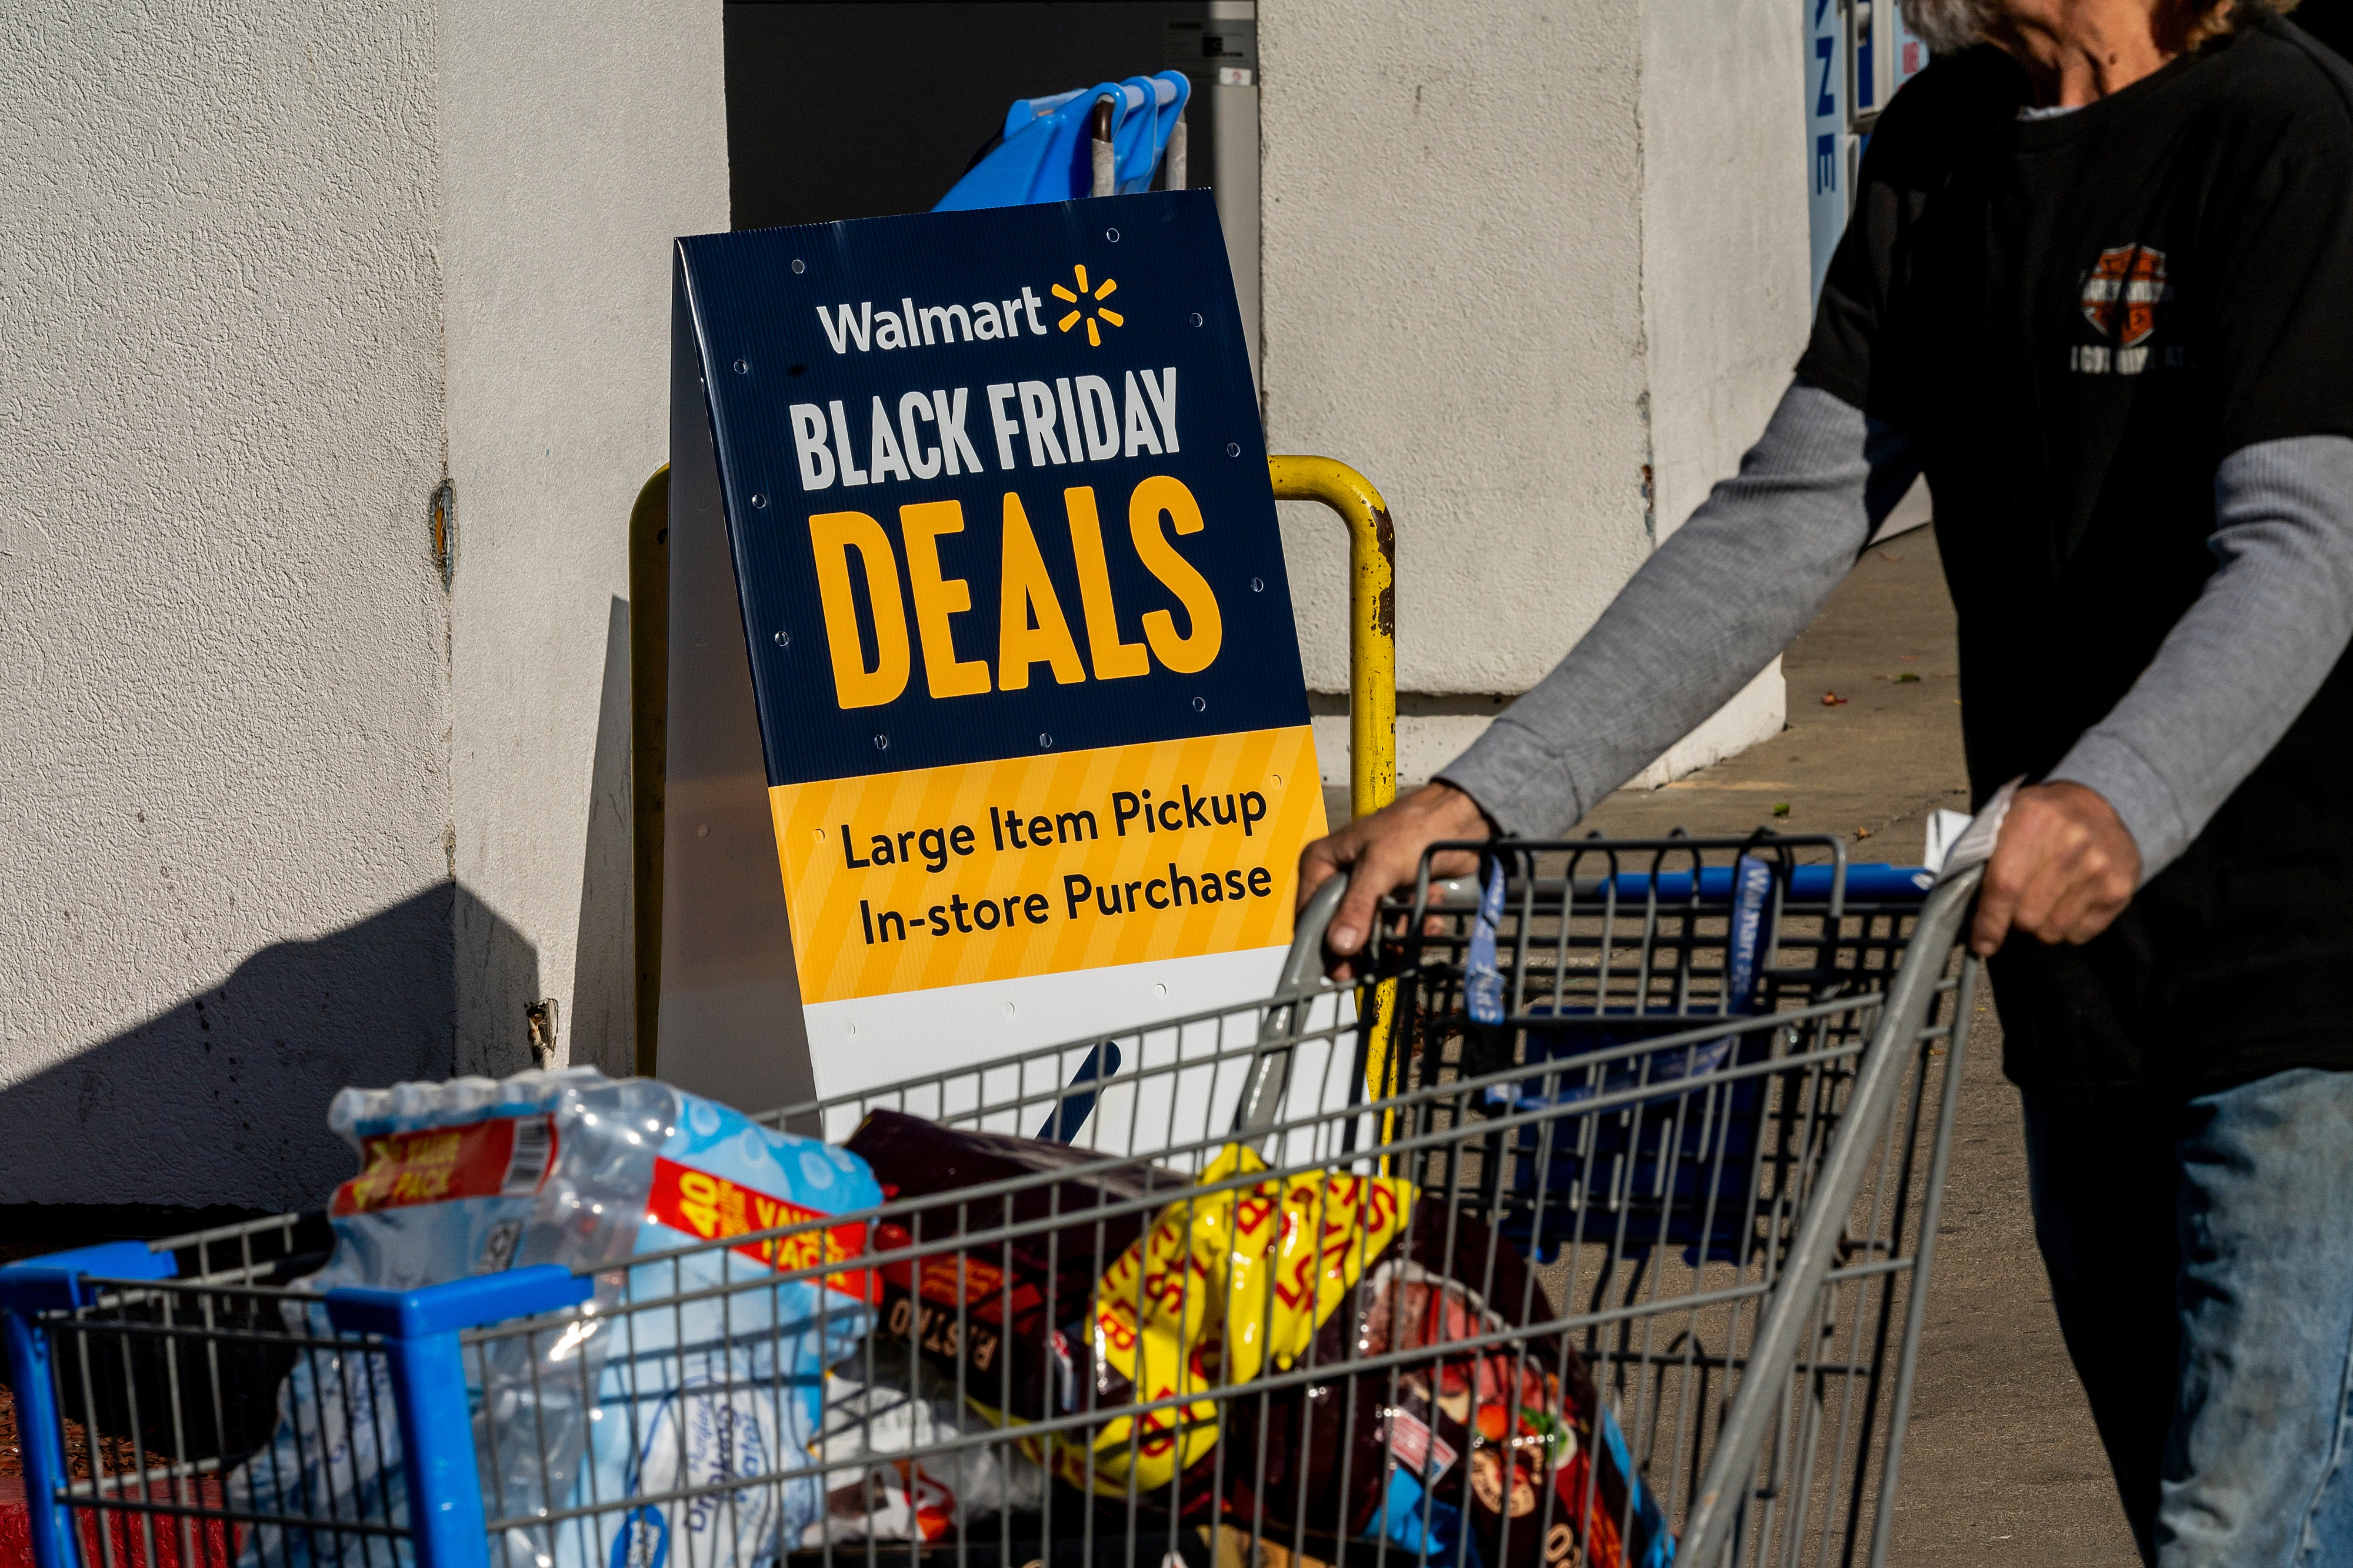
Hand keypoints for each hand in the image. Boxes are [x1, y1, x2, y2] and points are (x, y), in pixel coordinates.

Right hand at [1297, 782, 1495, 979]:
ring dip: (1396, 938)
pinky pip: (1395, 927)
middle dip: (1367, 947)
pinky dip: (1414, 928)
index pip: (1309, 916)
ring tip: (1417, 927)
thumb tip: (1339, 946)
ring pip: (1371, 934)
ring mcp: (1367, 891)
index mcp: (1321, 864)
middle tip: (1386, 963)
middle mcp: (1339, 880)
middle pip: (1341, 931)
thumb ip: (1358, 906)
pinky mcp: (1392, 899)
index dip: (1323, 947)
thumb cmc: (1413, 828)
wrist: (1459, 817)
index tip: (1343, 972)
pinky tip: (1431, 918)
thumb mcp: (1380, 866)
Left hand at [1969, 781, 2139, 956]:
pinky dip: (2067, 928)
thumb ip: (1982, 856)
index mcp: (2033, 819)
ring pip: (2053, 931)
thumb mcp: (2006, 818)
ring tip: (2042, 901)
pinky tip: (2066, 902)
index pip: (2004, 885)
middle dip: (2014, 920)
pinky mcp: (2119, 889)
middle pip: (2028, 916)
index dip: (1989, 921)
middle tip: (2016, 906)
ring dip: (2040, 926)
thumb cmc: (2041, 818)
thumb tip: (1962, 906)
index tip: (1981, 943)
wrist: (2099, 804)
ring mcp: (2099, 868)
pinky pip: (2079, 934)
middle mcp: (2071, 843)